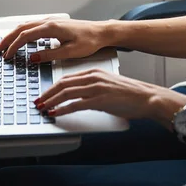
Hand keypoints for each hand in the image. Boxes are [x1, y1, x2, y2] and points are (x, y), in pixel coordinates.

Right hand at [0, 18, 107, 61]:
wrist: (101, 32)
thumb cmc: (90, 41)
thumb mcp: (69, 52)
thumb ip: (49, 55)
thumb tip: (32, 58)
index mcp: (52, 28)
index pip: (26, 36)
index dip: (14, 46)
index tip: (7, 56)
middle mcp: (49, 21)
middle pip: (21, 28)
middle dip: (7, 39)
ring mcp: (50, 21)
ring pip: (25, 26)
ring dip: (12, 35)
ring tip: (4, 45)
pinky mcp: (52, 24)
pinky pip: (32, 26)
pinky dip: (21, 33)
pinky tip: (18, 39)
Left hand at [35, 69, 185, 126]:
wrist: (147, 98)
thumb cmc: (129, 94)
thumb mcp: (107, 85)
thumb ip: (91, 87)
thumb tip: (75, 96)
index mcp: (94, 72)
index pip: (66, 78)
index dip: (51, 87)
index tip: (43, 94)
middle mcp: (93, 78)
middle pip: (62, 84)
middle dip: (47, 94)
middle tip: (38, 102)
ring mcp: (96, 88)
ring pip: (66, 93)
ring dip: (51, 102)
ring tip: (43, 109)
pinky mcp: (100, 100)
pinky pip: (76, 104)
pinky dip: (63, 110)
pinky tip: (56, 114)